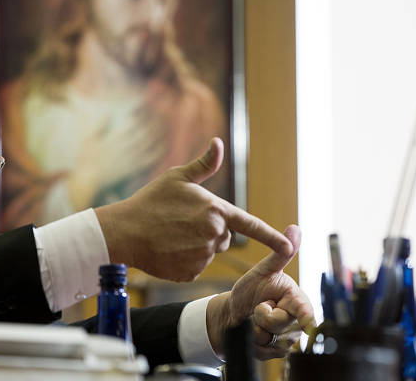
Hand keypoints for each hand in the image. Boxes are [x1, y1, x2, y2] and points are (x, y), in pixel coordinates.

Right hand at [68, 107, 165, 209]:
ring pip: (152, 143)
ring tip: (165, 127)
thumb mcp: (88, 139)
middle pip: (147, 131)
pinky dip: (159, 151)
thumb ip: (99, 125)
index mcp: (117, 137)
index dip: (145, 113)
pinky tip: (163, 145)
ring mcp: (132, 158)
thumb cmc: (87, 160)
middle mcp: (127, 147)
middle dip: (156, 121)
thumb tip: (108, 112)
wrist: (89, 182)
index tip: (149, 107)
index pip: (136, 122)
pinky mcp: (135, 169)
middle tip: (162, 114)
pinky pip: (151, 159)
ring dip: (160, 134)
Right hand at [94, 138, 292, 281]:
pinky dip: (185, 261)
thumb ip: (204, 165)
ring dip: (197, 245)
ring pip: (209, 252)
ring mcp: (203, 256)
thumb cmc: (150, 201)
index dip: (273, 236)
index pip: (252, 225)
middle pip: (224, 236)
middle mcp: (214, 235)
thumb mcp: (177, 177)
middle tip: (181, 221)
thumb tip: (219, 143)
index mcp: (216, 210)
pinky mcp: (190, 273)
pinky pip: (196, 267)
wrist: (125, 231)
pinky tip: (168, 249)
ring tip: (171, 235)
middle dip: (210, 230)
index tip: (291, 245)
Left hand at [206, 225, 314, 359]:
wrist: (234, 311)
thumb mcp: (264, 270)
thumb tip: (295, 228)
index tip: (300, 319)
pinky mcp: (276, 354)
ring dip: (255, 329)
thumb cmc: (251, 289)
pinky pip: (263, 351)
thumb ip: (281, 253)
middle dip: (262, 315)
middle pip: (281, 326)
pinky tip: (253, 332)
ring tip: (255, 319)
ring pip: (270, 340)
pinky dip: (252, 342)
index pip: (305, 313)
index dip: (300, 315)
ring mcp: (288, 340)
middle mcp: (297, 323)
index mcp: (298, 301)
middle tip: (259, 306)